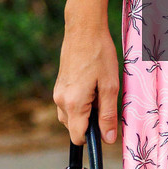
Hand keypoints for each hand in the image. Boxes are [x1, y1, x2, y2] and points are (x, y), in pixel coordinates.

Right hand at [53, 20, 121, 144]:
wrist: (84, 29)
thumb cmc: (99, 54)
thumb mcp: (110, 87)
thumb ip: (108, 115)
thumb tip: (108, 139)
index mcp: (73, 104)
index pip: (78, 138)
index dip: (93, 138)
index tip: (105, 128)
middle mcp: (60, 101)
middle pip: (74, 128)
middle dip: (90, 122)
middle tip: (104, 99)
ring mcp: (57, 93)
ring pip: (71, 117)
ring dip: (85, 112)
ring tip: (98, 90)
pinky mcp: (59, 86)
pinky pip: (68, 105)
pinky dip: (80, 102)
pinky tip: (91, 84)